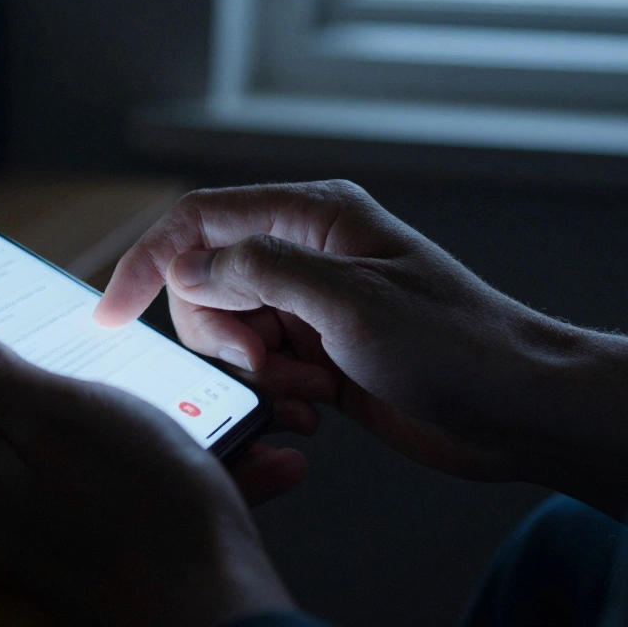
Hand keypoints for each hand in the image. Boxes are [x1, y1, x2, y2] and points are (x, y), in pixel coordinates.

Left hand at [0, 321, 297, 625]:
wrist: (219, 618)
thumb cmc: (148, 514)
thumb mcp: (63, 417)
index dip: (15, 347)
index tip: (60, 327)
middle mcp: (10, 516)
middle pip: (40, 424)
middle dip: (102, 393)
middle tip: (161, 377)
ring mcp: (58, 548)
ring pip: (104, 464)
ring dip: (162, 436)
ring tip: (220, 422)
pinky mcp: (106, 570)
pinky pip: (139, 507)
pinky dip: (185, 482)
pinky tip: (243, 467)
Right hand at [95, 180, 627, 517]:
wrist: (516, 409)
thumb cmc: (453, 345)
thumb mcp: (351, 301)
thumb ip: (261, 269)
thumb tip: (190, 265)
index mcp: (311, 217)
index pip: (199, 220)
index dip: (147, 261)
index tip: (111, 313)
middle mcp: (302, 253)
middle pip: (204, 282)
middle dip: (220, 335)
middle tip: (268, 366)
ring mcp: (308, 304)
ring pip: (227, 331)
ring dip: (252, 373)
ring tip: (309, 392)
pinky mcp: (316, 351)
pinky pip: (258, 369)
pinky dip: (274, 394)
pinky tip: (318, 410)